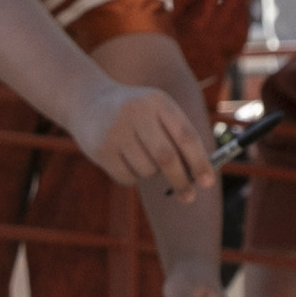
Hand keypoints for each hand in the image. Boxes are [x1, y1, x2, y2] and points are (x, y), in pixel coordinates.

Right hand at [69, 79, 212, 198]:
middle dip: (181, 180)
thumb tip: (201, 177)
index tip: (207, 182)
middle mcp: (136, 113)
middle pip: (166, 157)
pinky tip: (124, 159)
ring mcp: (116, 131)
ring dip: (152, 173)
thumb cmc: (137, 114)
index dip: (199, 162)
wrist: (88, 100)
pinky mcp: (100, 149)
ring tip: (142, 157)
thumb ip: (180, 138)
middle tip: (188, 196)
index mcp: (158, 102)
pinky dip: (133, 177)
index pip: (185, 136)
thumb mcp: (158, 112)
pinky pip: (128, 178)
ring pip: (147, 170)